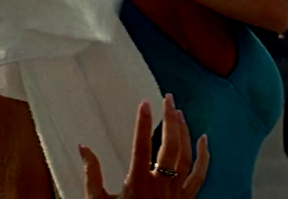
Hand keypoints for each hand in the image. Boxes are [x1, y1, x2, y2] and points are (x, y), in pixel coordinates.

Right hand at [81, 94, 208, 198]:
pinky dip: (204, 156)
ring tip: (179, 112)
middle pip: (170, 146)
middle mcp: (160, 186)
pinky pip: (200, 175)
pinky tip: (204, 139)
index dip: (142, 123)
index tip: (144, 102)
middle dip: (169, 119)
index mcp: (137, 184)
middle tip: (167, 98)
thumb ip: (92, 174)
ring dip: (184, 131)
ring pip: (186, 156)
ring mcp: (176, 193)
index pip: (141, 146)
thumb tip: (83, 147)